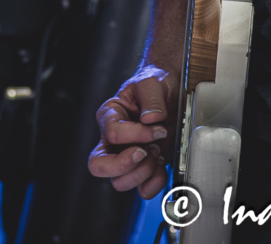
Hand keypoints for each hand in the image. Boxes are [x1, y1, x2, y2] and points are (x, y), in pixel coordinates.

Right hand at [88, 65, 173, 198]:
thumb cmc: (156, 84)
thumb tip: (151, 120)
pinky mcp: (144, 167)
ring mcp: (127, 155)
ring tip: (156, 153)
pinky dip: (154, 183)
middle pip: (99, 165)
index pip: (113, 133)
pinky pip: (141, 189)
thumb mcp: (152, 82)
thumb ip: (151, 98)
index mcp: (109, 115)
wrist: (171, 91)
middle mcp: (113, 139)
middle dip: (125, 165)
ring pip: (120, 181)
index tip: (159, 128)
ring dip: (143, 172)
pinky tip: (162, 166)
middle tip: (145, 153)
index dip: (138, 134)